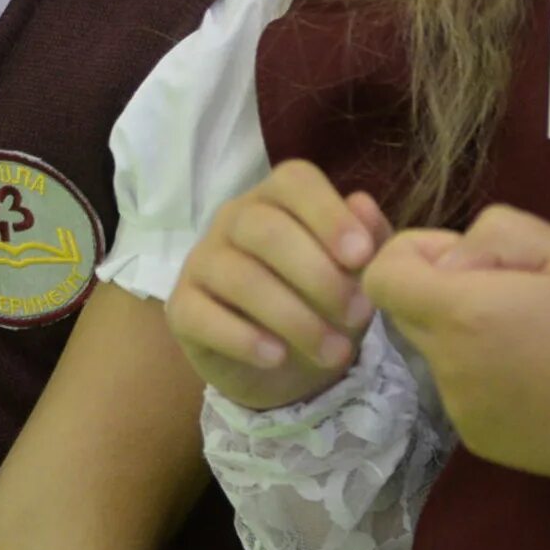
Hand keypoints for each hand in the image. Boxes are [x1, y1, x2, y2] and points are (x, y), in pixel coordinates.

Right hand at [167, 160, 390, 409]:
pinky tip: (277, 357)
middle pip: (265, 229)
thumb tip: (362, 205)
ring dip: (294, 318)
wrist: (285, 368)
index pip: (293, 181)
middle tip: (357, 315)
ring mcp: (202, 261)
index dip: (328, 214)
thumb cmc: (322, 303)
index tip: (362, 257)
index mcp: (277, 199)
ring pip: (240, 277)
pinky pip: (203, 315)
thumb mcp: (357, 276)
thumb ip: (368, 238)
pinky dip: (244, 338)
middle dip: (318, 275)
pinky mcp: (181, 307)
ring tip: (334, 354)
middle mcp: (232, 219)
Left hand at [364, 207, 549, 492]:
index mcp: (462, 314)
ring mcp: (461, 411)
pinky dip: (485, 375)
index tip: (464, 258)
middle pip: (409, 314)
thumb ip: (484, 235)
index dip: (412, 255)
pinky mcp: (481, 442)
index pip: (381, 277)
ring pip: (438, 352)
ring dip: (468, 334)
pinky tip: (540, 376)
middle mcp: (449, 368)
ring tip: (537, 337)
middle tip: (513, 291)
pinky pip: (463, 390)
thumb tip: (450, 265)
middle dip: (444, 290)